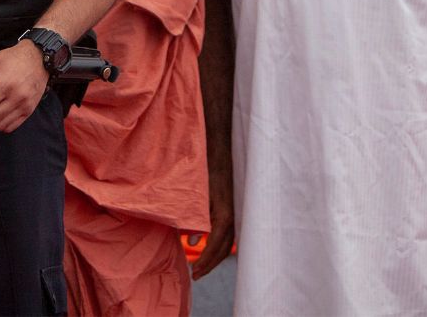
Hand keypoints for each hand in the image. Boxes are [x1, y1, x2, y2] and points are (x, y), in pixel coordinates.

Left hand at [188, 159, 234, 279]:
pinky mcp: (231, 210)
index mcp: (225, 216)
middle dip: (210, 264)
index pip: (216, 245)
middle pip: (223, 248)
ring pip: (226, 243)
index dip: (206, 260)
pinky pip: (226, 233)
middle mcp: (232, 218)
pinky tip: (206, 248)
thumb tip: (193, 242)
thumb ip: (196, 219)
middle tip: (196, 275)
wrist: (220, 152)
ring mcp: (233, 214)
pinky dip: (217, 244)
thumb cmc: (206, 171)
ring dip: (214, 256)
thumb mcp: (198, 195)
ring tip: (200, 267)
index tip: (195, 271)